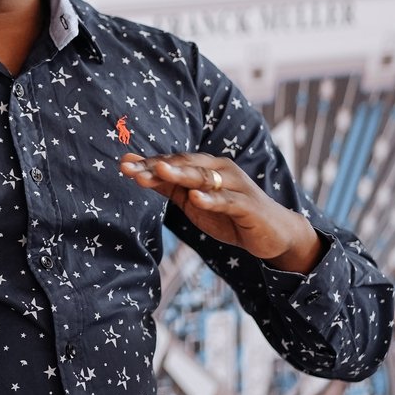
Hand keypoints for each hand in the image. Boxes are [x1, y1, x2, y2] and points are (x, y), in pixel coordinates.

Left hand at [119, 152, 325, 272]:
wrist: (272, 233)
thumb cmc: (229, 215)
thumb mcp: (193, 201)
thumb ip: (169, 187)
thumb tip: (137, 172)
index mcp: (206, 167)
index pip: (173, 161)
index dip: (148, 163)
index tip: (122, 165)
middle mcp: (221, 170)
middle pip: (185, 164)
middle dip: (158, 166)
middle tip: (132, 168)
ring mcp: (235, 186)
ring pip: (205, 177)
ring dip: (181, 174)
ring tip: (160, 171)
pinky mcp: (248, 205)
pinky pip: (227, 201)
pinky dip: (212, 199)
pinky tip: (196, 198)